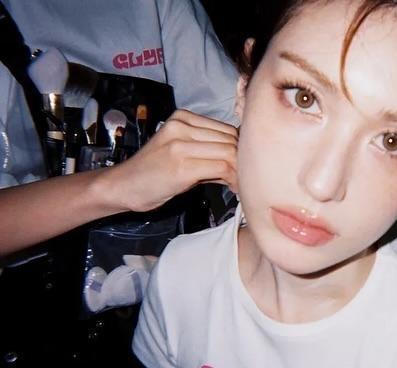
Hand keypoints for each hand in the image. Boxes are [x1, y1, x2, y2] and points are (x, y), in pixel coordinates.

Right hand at [99, 109, 237, 212]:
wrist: (122, 186)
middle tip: (244, 179)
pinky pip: (222, 168)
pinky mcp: (182, 165)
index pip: (227, 129)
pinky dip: (233, 180)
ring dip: (240, 172)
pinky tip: (232, 189)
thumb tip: (241, 159)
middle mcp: (182, 126)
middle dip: (242, 161)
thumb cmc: (153, 173)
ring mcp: (181, 144)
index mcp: (183, 117)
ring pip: (230, 152)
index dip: (240, 150)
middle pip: (231, 139)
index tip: (241, 168)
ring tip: (237, 185)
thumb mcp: (181, 152)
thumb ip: (209, 150)